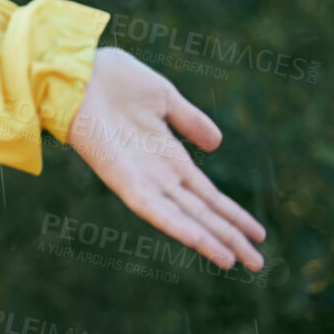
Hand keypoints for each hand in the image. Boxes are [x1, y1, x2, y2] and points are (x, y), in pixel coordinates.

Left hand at [68, 47, 265, 271]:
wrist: (75, 69)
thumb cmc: (112, 79)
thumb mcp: (164, 97)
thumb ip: (189, 121)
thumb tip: (217, 144)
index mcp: (168, 156)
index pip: (206, 194)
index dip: (232, 214)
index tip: (258, 235)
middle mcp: (155, 173)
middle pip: (199, 212)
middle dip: (229, 237)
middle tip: (258, 265)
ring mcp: (138, 177)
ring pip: (180, 216)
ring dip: (207, 239)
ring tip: (234, 262)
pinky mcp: (118, 177)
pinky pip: (150, 206)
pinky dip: (175, 224)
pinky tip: (197, 240)